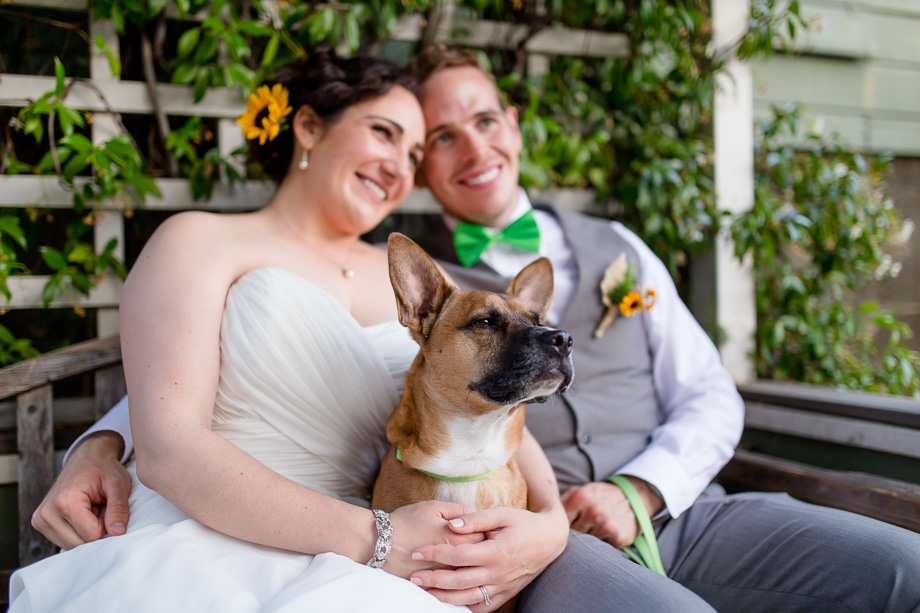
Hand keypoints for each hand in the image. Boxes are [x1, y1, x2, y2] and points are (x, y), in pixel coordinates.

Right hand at [31, 431, 131, 548]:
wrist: (86, 458)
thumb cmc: (104, 470)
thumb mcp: (118, 485)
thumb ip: (119, 509)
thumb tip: (117, 533)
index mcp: (65, 501)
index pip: (91, 535)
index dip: (106, 524)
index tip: (106, 506)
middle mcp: (47, 512)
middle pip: (79, 543)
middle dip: (95, 529)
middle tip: (98, 507)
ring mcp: (40, 519)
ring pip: (71, 545)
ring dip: (85, 531)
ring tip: (90, 509)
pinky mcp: (39, 523)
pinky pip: (63, 541)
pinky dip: (76, 531)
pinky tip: (80, 513)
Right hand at [384, 501, 485, 579]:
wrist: (380, 543)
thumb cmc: (407, 521)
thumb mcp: (433, 507)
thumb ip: (458, 510)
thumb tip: (474, 516)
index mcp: (457, 538)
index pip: (485, 539)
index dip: (487, 534)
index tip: (486, 530)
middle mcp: (454, 560)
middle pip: (480, 558)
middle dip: (483, 552)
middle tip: (482, 546)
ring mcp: (444, 575)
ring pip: (468, 574)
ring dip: (473, 568)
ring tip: (472, 561)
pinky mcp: (433, 585)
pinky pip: (453, 587)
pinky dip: (459, 582)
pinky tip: (459, 576)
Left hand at [408, 506, 568, 611]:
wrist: (550, 539)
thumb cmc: (524, 523)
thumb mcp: (502, 513)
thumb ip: (475, 519)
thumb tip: (452, 524)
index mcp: (496, 551)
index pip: (458, 556)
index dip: (435, 554)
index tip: (416, 550)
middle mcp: (499, 572)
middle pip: (459, 582)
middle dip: (433, 580)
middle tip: (412, 578)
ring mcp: (503, 586)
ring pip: (469, 598)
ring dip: (444, 598)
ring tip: (424, 593)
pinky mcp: (507, 593)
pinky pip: (484, 606)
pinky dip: (466, 607)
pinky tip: (450, 603)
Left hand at [561, 477, 663, 547]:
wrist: (634, 497)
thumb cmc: (600, 496)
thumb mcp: (580, 491)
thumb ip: (561, 501)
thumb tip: (542, 514)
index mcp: (581, 497)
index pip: (560, 521)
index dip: (560, 525)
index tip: (562, 526)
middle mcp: (595, 510)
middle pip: (572, 534)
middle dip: (574, 534)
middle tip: (581, 528)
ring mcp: (608, 525)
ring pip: (586, 543)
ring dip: (588, 540)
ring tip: (594, 529)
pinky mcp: (619, 538)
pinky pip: (601, 548)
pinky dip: (602, 544)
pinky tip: (605, 534)